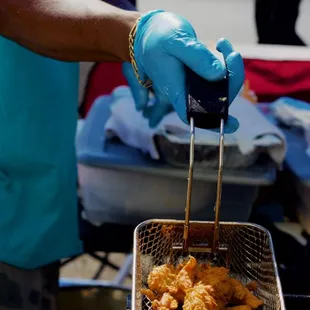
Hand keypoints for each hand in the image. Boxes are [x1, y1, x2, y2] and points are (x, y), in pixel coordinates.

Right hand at [123, 10, 243, 129]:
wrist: (150, 30)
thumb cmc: (157, 37)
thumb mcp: (175, 42)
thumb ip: (196, 57)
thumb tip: (219, 74)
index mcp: (176, 90)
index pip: (193, 114)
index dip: (212, 123)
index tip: (232, 125)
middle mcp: (186, 91)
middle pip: (214, 100)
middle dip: (232, 81)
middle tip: (232, 55)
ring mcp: (194, 83)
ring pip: (219, 86)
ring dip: (230, 68)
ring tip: (223, 44)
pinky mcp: (199, 73)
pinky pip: (218, 74)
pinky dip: (226, 61)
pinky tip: (221, 44)